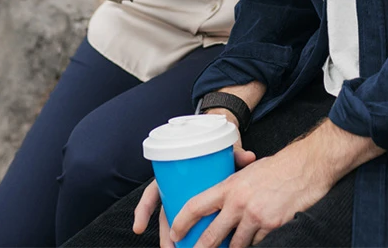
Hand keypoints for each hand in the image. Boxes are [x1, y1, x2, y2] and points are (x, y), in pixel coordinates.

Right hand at [133, 146, 257, 247]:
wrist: (226, 150)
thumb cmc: (218, 152)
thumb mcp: (222, 152)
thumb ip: (235, 153)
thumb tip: (249, 157)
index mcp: (174, 176)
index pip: (153, 192)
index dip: (144, 210)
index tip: (139, 228)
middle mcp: (176, 190)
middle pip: (165, 216)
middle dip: (165, 236)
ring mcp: (186, 200)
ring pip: (177, 224)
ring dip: (176, 241)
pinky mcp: (200, 210)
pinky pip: (192, 226)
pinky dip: (190, 238)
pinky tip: (190, 247)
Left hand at [171, 121, 380, 247]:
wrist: (307, 166)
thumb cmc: (278, 167)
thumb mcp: (247, 172)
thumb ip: (232, 189)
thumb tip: (220, 204)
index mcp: (230, 187)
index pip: (196, 206)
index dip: (181, 222)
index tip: (175, 234)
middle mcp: (239, 203)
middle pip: (212, 235)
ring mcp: (256, 216)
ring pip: (235, 245)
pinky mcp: (273, 226)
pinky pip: (257, 244)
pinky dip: (254, 245)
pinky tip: (253, 242)